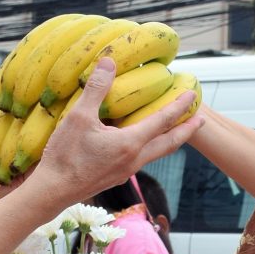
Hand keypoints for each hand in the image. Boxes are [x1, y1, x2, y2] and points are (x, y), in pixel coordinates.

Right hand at [29, 56, 200, 204]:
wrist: (53, 191)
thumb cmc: (65, 155)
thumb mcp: (78, 117)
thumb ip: (96, 89)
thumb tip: (109, 62)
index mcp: (130, 143)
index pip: (162, 121)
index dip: (179, 106)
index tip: (192, 95)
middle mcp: (134, 159)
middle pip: (169, 143)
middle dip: (187, 130)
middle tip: (201, 119)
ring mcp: (126, 170)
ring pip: (157, 153)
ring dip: (170, 140)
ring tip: (178, 130)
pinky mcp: (116, 176)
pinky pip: (143, 159)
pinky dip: (153, 147)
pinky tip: (144, 144)